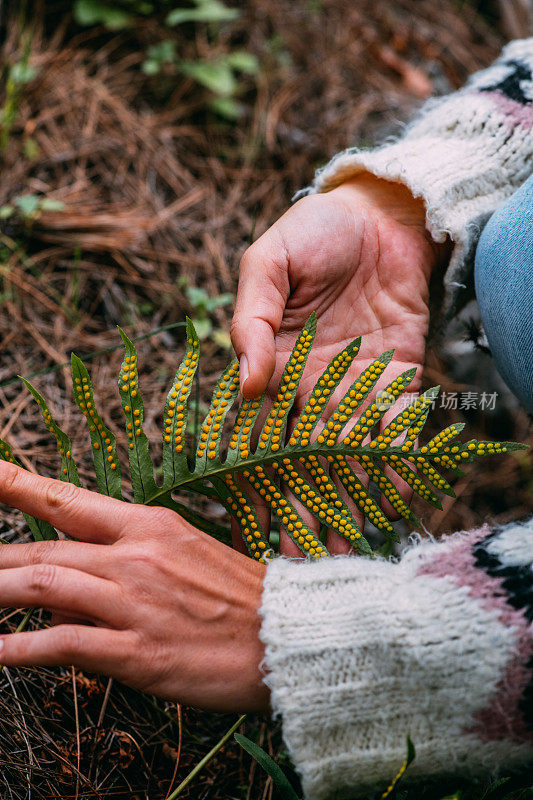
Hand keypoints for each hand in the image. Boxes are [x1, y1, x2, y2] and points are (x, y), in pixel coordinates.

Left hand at [0, 462, 268, 712]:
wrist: (290, 637)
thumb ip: (119, 570)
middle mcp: (135, 556)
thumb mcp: (184, 559)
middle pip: (43, 550)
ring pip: (43, 586)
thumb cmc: (240, 597)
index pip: (67, 499)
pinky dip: (19, 650)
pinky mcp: (138, 651)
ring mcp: (134, 602)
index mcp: (149, 525)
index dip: (15, 485)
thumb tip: (62, 596)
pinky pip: (63, 645)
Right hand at [231, 174, 449, 555]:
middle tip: (299, 568)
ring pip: (347, 455)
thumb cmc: (313, 232)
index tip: (246, 532)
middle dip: (300, 511)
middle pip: (302, 459)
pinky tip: (395, 504)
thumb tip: (244, 380)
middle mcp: (309, 386)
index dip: (252, 484)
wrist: (379, 213)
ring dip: (346, 502)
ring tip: (345, 555)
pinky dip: (395, 463)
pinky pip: (395, 426)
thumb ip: (252, 319)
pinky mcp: (396, 376)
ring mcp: (354, 385)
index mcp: (271, 367)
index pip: (255, 436)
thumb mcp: (267, 265)